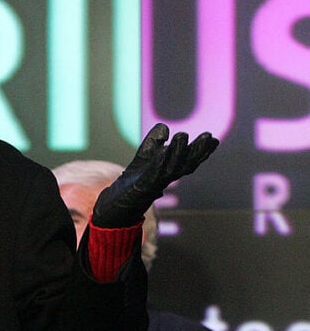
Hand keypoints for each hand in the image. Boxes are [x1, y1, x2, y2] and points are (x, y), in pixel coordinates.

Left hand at [92, 123, 219, 227]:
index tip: (213, 139)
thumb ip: (154, 142)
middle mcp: (166, 177)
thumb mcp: (144, 156)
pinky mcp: (142, 186)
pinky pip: (152, 173)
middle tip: (208, 137)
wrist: (118, 204)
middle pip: (185, 164)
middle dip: (197, 151)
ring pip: (171, 167)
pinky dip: (159, 162)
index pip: (189, 160)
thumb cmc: (134, 180)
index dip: (201, 151)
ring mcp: (155, 183)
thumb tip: (164, 127)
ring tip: (183, 136)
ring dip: (178, 152)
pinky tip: (163, 150)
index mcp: (170, 170)